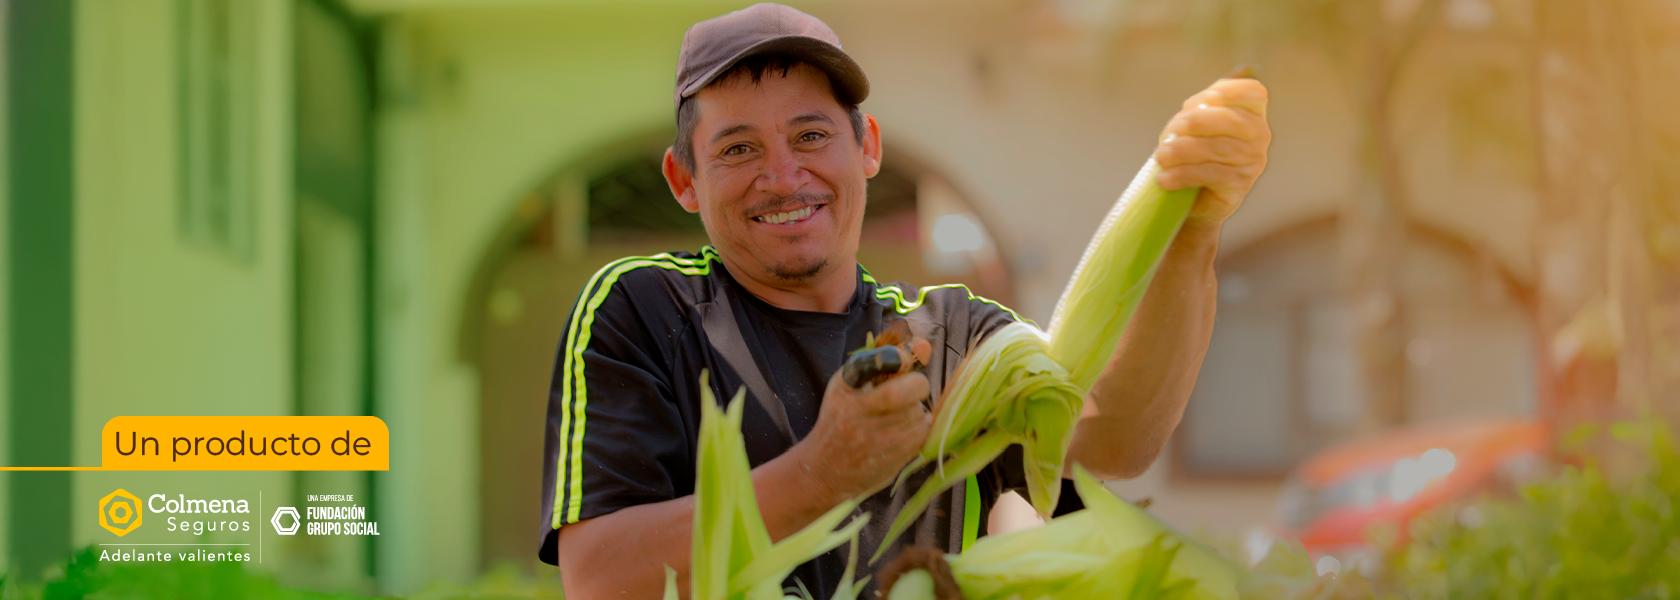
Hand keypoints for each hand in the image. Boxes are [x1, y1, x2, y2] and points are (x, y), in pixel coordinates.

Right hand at [792, 347, 931, 500]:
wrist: (826, 470)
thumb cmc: (840, 418)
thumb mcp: (848, 384)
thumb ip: (883, 361)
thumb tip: (925, 346)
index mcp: (847, 387)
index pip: (883, 361)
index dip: (902, 358)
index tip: (905, 360)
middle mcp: (860, 411)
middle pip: (913, 387)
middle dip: (917, 385)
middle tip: (908, 390)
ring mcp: (880, 436)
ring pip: (921, 411)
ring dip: (915, 410)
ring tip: (895, 417)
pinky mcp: (896, 456)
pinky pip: (923, 432)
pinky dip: (917, 429)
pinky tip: (898, 433)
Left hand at [1153, 76, 1270, 228]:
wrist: (1193, 203)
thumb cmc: (1194, 155)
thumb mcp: (1199, 124)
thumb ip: (1208, 101)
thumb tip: (1242, 67)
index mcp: (1253, 115)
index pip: (1253, 92)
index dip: (1227, 90)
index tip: (1197, 101)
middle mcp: (1260, 136)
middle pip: (1227, 120)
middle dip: (1192, 123)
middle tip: (1167, 135)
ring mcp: (1253, 162)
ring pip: (1216, 148)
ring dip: (1181, 151)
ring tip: (1159, 157)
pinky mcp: (1240, 185)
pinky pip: (1210, 175)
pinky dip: (1182, 176)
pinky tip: (1163, 179)